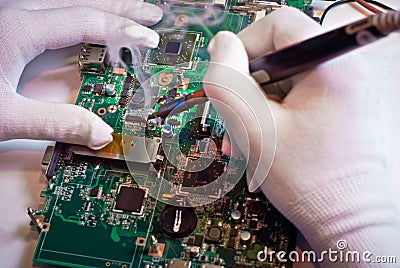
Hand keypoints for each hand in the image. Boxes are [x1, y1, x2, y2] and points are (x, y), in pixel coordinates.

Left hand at [0, 0, 161, 148]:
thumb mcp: (6, 117)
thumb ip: (54, 123)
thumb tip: (98, 133)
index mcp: (19, 30)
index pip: (84, 22)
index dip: (121, 30)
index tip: (148, 39)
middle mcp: (17, 16)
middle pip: (81, 3)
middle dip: (122, 8)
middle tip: (150, 14)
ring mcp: (13, 20)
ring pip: (68, 4)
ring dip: (104, 8)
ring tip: (130, 14)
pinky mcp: (10, 30)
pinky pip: (55, 14)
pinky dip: (83, 17)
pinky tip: (91, 26)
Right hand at [203, 6, 399, 264]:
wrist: (348, 220)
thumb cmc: (309, 183)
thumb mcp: (253, 129)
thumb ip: (227, 80)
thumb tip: (221, 46)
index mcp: (333, 69)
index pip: (278, 24)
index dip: (244, 44)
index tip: (228, 73)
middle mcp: (348, 72)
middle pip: (281, 53)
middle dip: (251, 84)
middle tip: (239, 115)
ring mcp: (349, 90)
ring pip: (288, 77)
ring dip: (262, 103)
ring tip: (252, 135)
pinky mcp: (344, 105)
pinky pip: (301, 94)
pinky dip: (279, 111)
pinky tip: (269, 136)